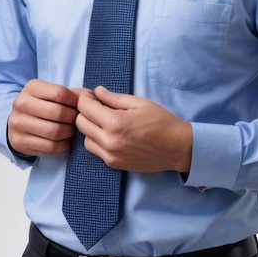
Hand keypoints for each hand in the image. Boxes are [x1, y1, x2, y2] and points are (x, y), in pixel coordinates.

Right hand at [8, 79, 85, 156]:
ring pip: (54, 131)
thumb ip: (74, 93)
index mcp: (31, 87)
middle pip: (58, 113)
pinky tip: (64, 141)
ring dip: (68, 133)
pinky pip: (49, 147)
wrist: (19, 121)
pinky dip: (62, 145)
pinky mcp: (19, 142)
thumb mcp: (53, 93)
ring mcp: (17, 124)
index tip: (79, 106)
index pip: (60, 93)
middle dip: (73, 118)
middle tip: (77, 121)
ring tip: (71, 130)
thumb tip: (91, 98)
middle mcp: (21, 103)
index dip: (75, 101)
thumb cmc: (43, 105)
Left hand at [75, 86, 191, 173]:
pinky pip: (95, 150)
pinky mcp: (114, 164)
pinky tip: (110, 134)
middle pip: (80, 122)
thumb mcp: (138, 102)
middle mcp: (108, 141)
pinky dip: (97, 141)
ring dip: (90, 127)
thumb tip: (96, 92)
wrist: (177, 147)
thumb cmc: (160, 121)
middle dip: (86, 111)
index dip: (86, 98)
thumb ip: (114, 98)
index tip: (92, 95)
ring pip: (85, 138)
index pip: (84, 107)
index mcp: (114, 122)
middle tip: (98, 105)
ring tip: (105, 121)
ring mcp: (110, 155)